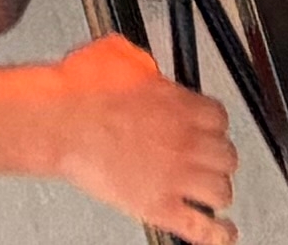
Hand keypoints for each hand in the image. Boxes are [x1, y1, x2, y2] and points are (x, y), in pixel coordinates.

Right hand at [25, 41, 235, 244]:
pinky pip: (202, 227)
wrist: (60, 124)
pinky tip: (223, 232)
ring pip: (221, 191)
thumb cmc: (80, 93)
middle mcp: (185, 141)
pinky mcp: (159, 206)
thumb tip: (150, 73)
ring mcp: (175, 176)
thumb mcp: (121, 60)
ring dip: (216, 191)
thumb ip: (147, 71)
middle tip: (208, 162)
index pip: (220, 118)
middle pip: (227, 156)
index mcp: (179, 105)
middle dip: (218, 159)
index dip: (214, 126)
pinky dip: (218, 233)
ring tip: (208, 193)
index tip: (207, 130)